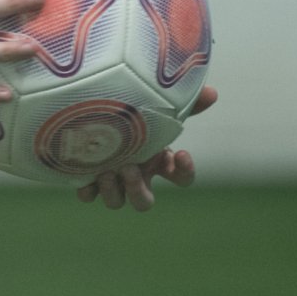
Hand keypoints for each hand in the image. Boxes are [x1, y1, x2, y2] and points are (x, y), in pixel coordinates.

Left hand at [74, 85, 218, 210]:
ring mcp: (112, 179)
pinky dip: (87, 191)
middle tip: (129, 168)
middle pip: (144, 203)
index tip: (181, 153)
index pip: (181, 178)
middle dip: (138, 191)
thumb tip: (212, 92)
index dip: (185, 171)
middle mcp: (136, 175)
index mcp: (157, 162)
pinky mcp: (86, 177)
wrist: (93, 104)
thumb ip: (184, 102)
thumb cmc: (133, 109)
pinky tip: (84, 180)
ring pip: (116, 202)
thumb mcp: (158, 106)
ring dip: (112, 192)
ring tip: (106, 172)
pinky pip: (87, 195)